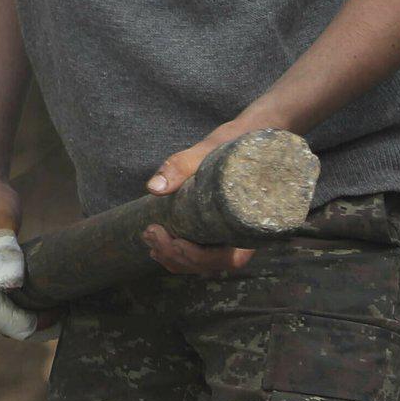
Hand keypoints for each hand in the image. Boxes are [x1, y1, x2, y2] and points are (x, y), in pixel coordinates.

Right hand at [0, 173, 40, 339]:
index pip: (2, 321)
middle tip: (56, 312)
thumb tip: (10, 286)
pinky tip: (28, 299)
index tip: (58, 311)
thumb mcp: (2, 222)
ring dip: (15, 321)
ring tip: (46, 308)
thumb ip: (4, 252)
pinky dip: (7, 311)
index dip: (32, 324)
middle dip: (24, 327)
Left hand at [141, 120, 263, 276]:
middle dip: (177, 256)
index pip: (228, 259)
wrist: (249, 136)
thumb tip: (154, 188)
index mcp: (250, 225)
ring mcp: (229, 235)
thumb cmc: (235, 144)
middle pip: (210, 265)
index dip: (198, 257)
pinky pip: (199, 252)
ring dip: (173, 258)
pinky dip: (177, 253)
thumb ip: (181, 166)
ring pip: (202, 263)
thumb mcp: (208, 151)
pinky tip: (156, 244)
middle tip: (150, 233)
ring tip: (149, 237)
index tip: (174, 240)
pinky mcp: (216, 229)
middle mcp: (242, 236)